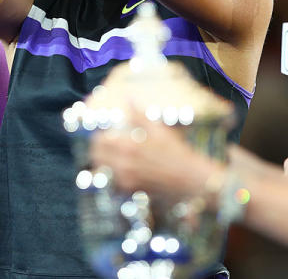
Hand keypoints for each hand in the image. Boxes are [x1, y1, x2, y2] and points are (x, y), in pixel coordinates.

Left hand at [90, 115, 215, 201]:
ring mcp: (126, 179)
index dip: (100, 136)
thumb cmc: (177, 152)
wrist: (190, 178)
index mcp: (128, 145)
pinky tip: (121, 171)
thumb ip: (139, 115)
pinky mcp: (131, 190)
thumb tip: (128, 97)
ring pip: (102, 170)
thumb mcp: (158, 129)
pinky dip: (113, 176)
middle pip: (96, 156)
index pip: (99, 140)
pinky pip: (112, 183)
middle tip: (106, 146)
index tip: (106, 134)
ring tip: (112, 158)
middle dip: (98, 150)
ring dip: (103, 163)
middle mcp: (123, 163)